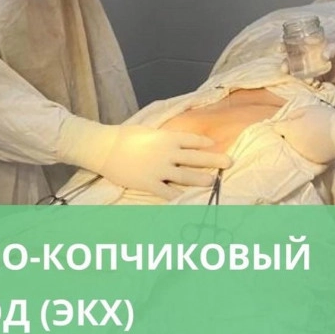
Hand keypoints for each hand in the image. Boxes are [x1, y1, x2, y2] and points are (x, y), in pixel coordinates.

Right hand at [58, 118, 231, 200]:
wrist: (105, 148)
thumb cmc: (124, 136)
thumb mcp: (148, 131)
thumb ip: (163, 137)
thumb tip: (176, 140)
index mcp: (166, 138)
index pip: (192, 140)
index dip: (205, 142)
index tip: (215, 144)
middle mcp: (167, 153)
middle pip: (196, 158)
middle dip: (215, 160)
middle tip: (230, 162)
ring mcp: (159, 170)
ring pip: (187, 176)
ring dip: (202, 179)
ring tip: (214, 181)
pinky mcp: (149, 183)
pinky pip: (168, 193)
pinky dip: (179, 198)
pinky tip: (188, 202)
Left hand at [273, 107, 334, 163]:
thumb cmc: (325, 118)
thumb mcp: (307, 109)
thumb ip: (294, 114)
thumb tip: (289, 119)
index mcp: (289, 130)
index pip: (277, 128)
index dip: (283, 125)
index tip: (290, 124)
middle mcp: (293, 144)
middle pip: (287, 139)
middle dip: (293, 135)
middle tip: (306, 129)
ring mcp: (303, 154)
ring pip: (298, 148)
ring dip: (302, 143)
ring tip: (315, 137)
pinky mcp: (314, 161)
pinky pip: (309, 155)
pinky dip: (312, 151)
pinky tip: (321, 145)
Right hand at [280, 37, 334, 84]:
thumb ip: (333, 47)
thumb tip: (323, 56)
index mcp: (314, 45)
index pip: (297, 44)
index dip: (286, 45)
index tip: (280, 48)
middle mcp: (312, 56)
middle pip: (294, 60)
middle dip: (287, 64)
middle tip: (285, 68)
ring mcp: (317, 68)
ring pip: (301, 72)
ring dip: (297, 75)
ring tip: (305, 78)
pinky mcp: (323, 79)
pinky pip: (312, 81)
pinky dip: (310, 83)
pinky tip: (314, 83)